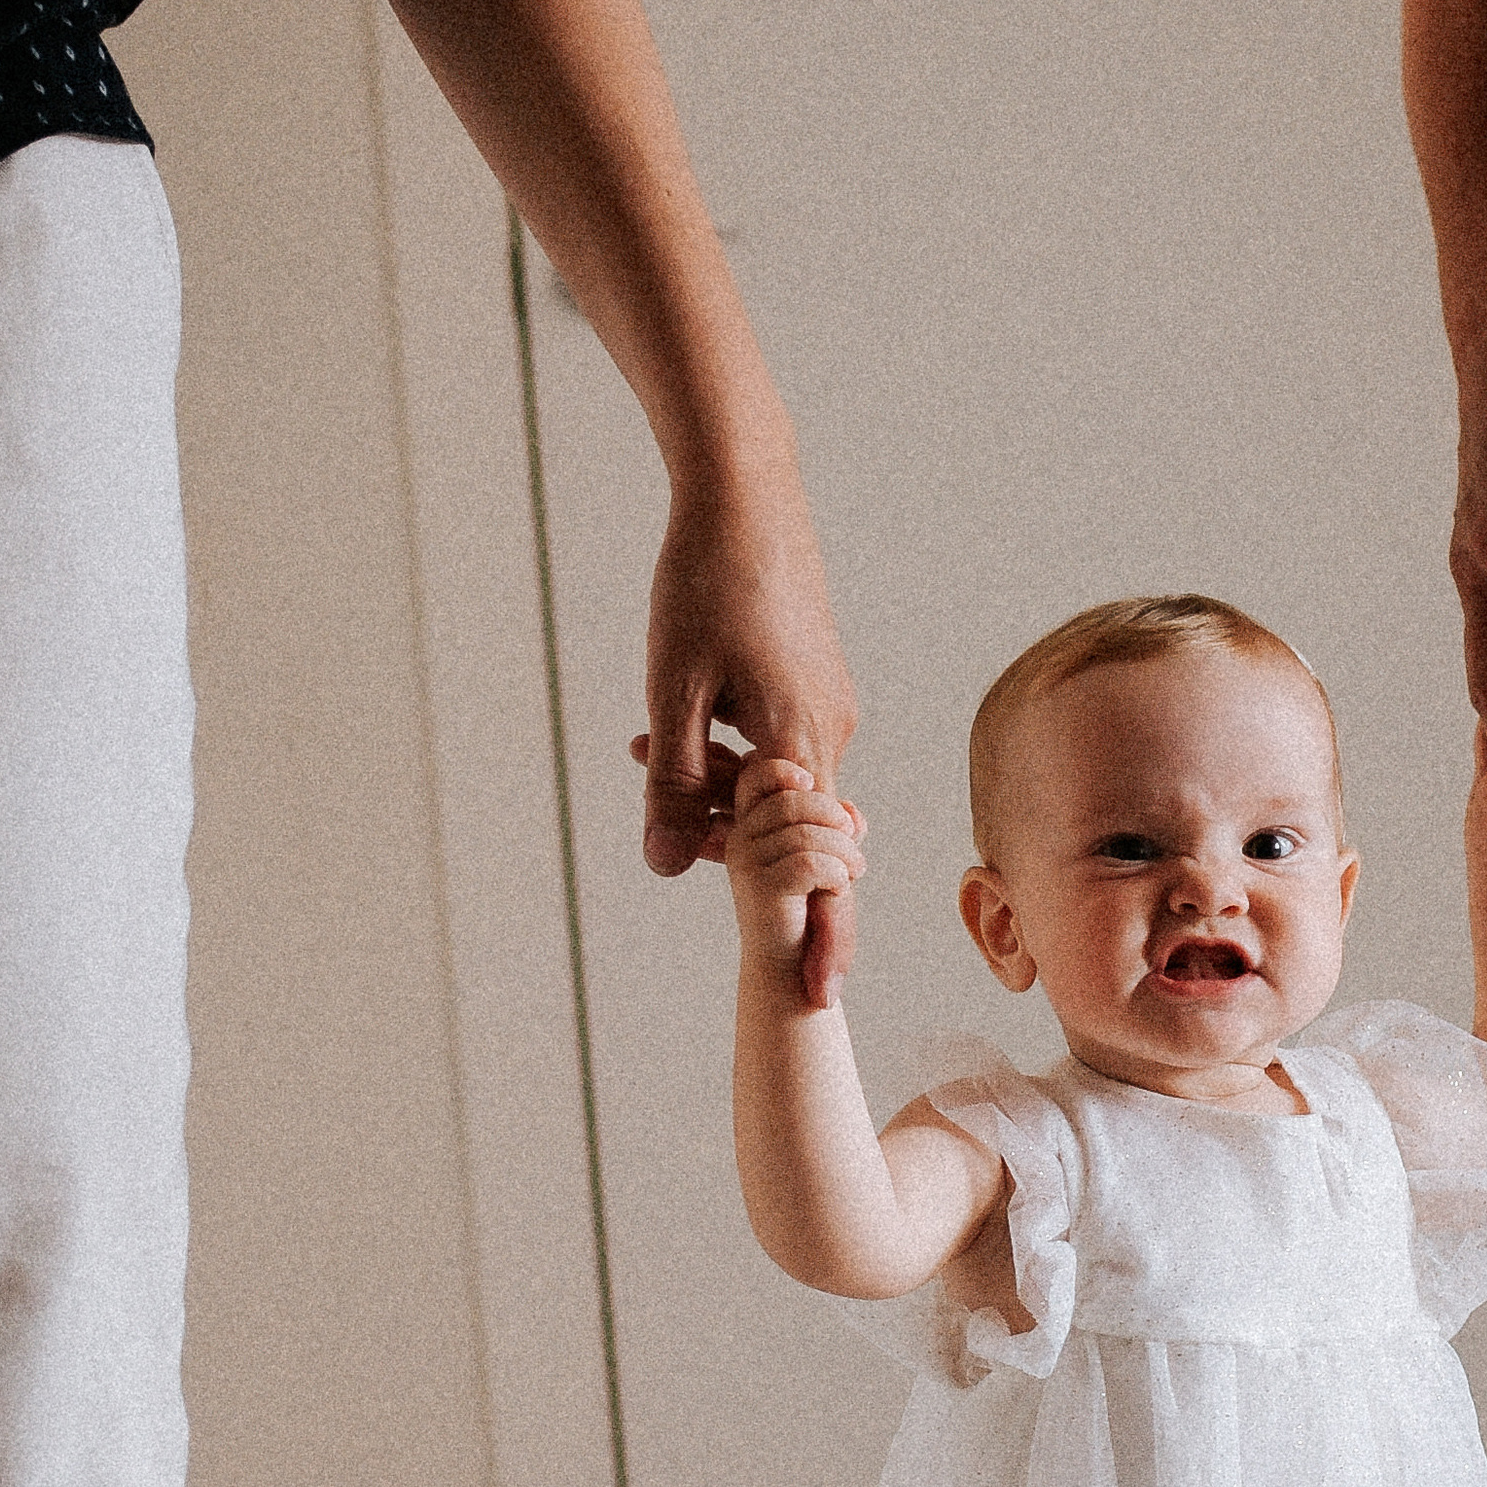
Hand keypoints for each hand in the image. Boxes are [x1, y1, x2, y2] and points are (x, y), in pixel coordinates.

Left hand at [633, 458, 860, 1004]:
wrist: (747, 489)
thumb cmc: (705, 583)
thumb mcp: (672, 692)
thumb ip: (675, 787)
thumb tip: (670, 870)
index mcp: (805, 748)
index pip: (825, 873)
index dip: (823, 938)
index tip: (818, 997)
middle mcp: (833, 734)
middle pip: (805, 839)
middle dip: (754, 863)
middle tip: (685, 835)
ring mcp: (832, 706)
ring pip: (787, 789)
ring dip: (730, 797)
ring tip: (653, 747)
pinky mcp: (818, 682)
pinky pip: (786, 748)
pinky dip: (743, 758)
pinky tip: (689, 719)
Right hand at [725, 756, 866, 982]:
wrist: (791, 968)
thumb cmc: (809, 910)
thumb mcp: (825, 858)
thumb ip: (836, 828)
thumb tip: (852, 813)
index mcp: (751, 825)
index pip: (756, 775)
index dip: (784, 769)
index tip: (811, 782)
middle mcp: (741, 839)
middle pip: (794, 801)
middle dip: (835, 822)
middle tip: (853, 852)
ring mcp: (746, 863)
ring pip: (807, 834)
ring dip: (844, 854)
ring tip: (852, 875)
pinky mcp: (761, 889)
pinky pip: (810, 863)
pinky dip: (836, 875)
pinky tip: (838, 890)